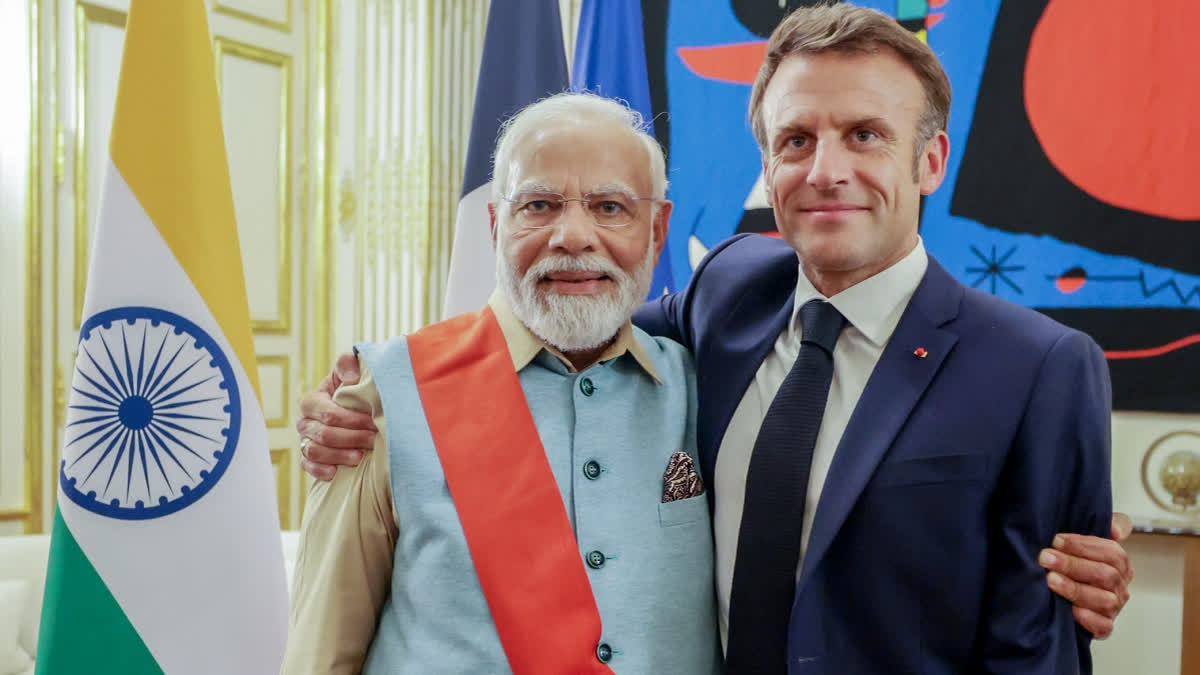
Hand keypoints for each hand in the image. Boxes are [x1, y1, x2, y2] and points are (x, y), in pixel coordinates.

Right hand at [297, 352, 377, 480]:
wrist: (354, 411)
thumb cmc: (352, 390)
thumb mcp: (350, 372)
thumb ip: (348, 365)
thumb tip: (351, 378)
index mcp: (313, 400)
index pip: (328, 413)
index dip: (351, 419)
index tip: (373, 422)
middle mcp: (305, 421)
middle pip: (323, 434)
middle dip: (351, 438)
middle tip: (373, 440)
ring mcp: (304, 440)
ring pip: (314, 451)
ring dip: (339, 455)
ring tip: (360, 456)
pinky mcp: (308, 458)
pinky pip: (307, 466)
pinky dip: (320, 470)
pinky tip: (337, 471)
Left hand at [1039, 512, 1133, 638]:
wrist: (1064, 594)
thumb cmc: (1076, 562)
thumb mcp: (1087, 540)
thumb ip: (1105, 526)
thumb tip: (1117, 530)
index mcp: (1120, 564)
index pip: (1112, 553)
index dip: (1083, 546)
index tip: (1056, 540)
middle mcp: (1119, 586)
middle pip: (1105, 575)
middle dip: (1072, 565)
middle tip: (1046, 558)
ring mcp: (1113, 607)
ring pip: (1103, 600)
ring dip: (1075, 589)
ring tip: (1051, 580)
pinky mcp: (1104, 626)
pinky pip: (1103, 626)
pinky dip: (1088, 619)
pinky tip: (1072, 611)